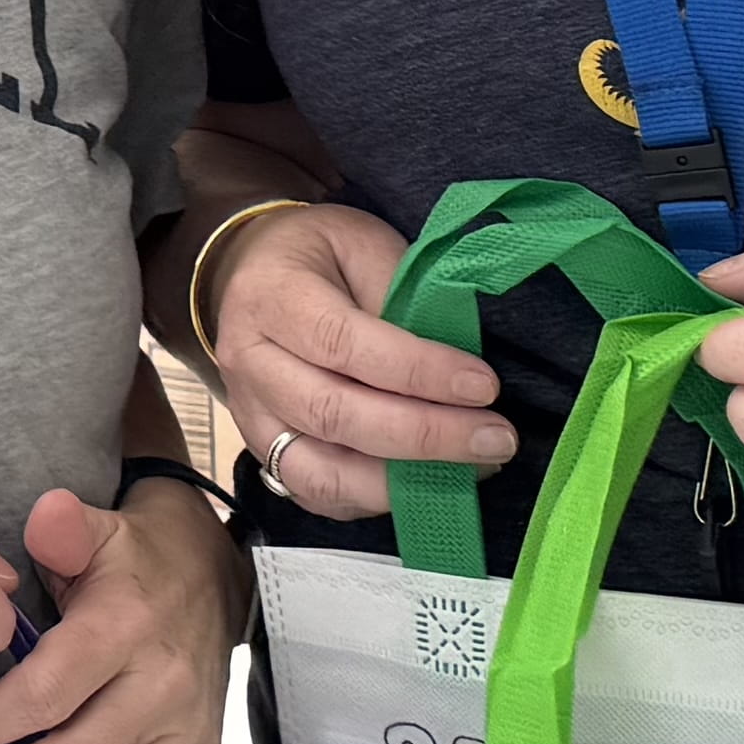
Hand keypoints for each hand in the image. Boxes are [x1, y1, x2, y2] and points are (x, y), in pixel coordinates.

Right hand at [194, 197, 515, 522]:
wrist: (252, 275)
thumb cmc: (319, 255)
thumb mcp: (363, 244)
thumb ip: (402, 293)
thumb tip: (455, 359)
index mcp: (272, 297)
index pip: (344, 343)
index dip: (418, 371)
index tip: (484, 386)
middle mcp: (249, 362)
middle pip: (334, 414)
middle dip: (424, 435)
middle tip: (495, 437)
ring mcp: (250, 414)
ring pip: (319, 471)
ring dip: (400, 482)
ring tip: (470, 470)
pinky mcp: (263, 451)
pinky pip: (314, 493)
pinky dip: (372, 499)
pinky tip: (423, 485)